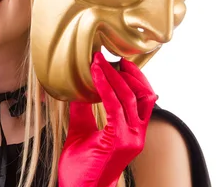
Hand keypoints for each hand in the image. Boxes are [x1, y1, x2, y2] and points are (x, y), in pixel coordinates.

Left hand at [58, 53, 157, 186]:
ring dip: (114, 76)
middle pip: (142, 94)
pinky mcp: (118, 140)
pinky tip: (94, 75)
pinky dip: (104, 87)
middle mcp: (136, 134)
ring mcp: (130, 138)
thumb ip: (84, 110)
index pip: (144, 98)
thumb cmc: (83, 166)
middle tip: (108, 56)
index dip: (133, 77)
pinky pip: (113, 107)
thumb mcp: (82, 131)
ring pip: (130, 97)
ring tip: (99, 61)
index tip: (118, 61)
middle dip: (126, 71)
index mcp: (133, 132)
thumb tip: (78, 87)